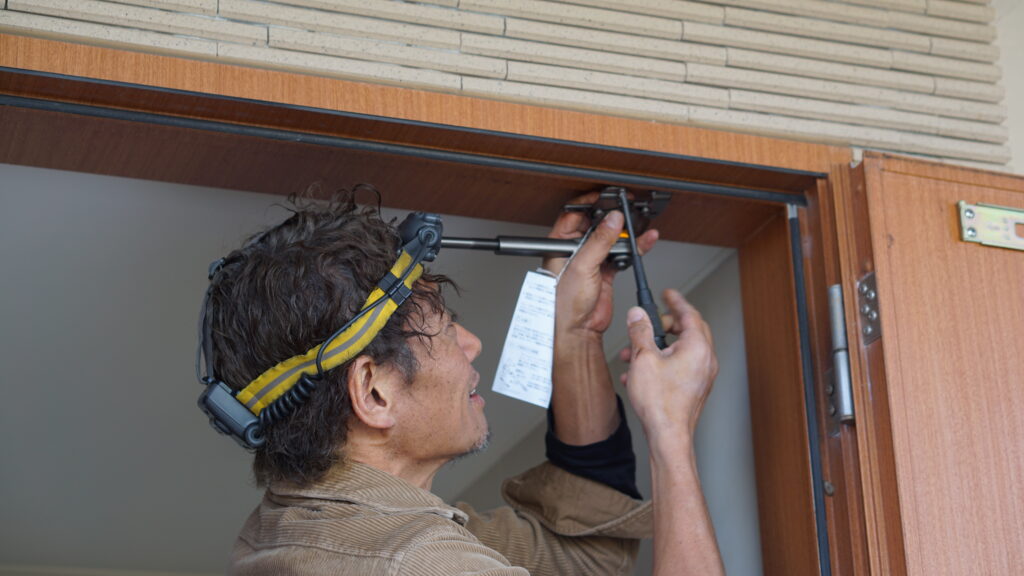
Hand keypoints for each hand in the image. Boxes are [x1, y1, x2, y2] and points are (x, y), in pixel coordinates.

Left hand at [544, 193, 657, 337]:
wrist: (577, 330)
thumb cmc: (563, 304)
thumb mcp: (582, 266)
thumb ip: (599, 241)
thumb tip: (612, 220)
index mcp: (559, 244)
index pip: (574, 214)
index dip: (590, 203)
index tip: (605, 196)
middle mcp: (574, 250)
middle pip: (595, 224)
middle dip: (611, 217)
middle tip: (626, 208)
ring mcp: (590, 261)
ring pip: (610, 239)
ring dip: (625, 233)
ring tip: (639, 224)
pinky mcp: (604, 272)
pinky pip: (621, 254)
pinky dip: (633, 248)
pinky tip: (644, 241)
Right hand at [622, 290, 717, 441]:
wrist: (668, 435)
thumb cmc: (660, 403)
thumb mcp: (643, 359)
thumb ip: (640, 332)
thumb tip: (638, 315)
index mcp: (697, 348)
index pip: (689, 314)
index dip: (676, 301)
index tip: (668, 294)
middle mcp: (705, 360)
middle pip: (688, 330)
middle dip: (665, 325)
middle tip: (648, 324)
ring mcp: (703, 375)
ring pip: (682, 349)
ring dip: (659, 346)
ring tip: (635, 354)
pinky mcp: (696, 387)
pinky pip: (681, 365)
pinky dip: (663, 361)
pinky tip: (641, 372)